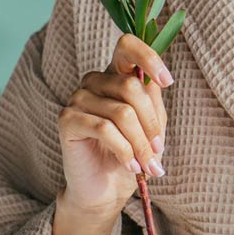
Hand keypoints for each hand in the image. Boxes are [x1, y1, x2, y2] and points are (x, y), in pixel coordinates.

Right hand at [56, 34, 173, 217]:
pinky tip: (130, 165)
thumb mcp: (151, 123)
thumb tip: (156, 81)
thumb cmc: (132, 152)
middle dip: (151, 122)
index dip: (149, 58)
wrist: (106, 188)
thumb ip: (152, 98)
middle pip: (131, 86)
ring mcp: (78, 98)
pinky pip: (105, 129)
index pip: (127, 46)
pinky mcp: (67, 119)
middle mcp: (94, 81)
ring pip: (122, 112)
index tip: (167, 81)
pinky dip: (124, 150)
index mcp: (116, 75)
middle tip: (158, 149)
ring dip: (141, 143)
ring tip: (147, 163)